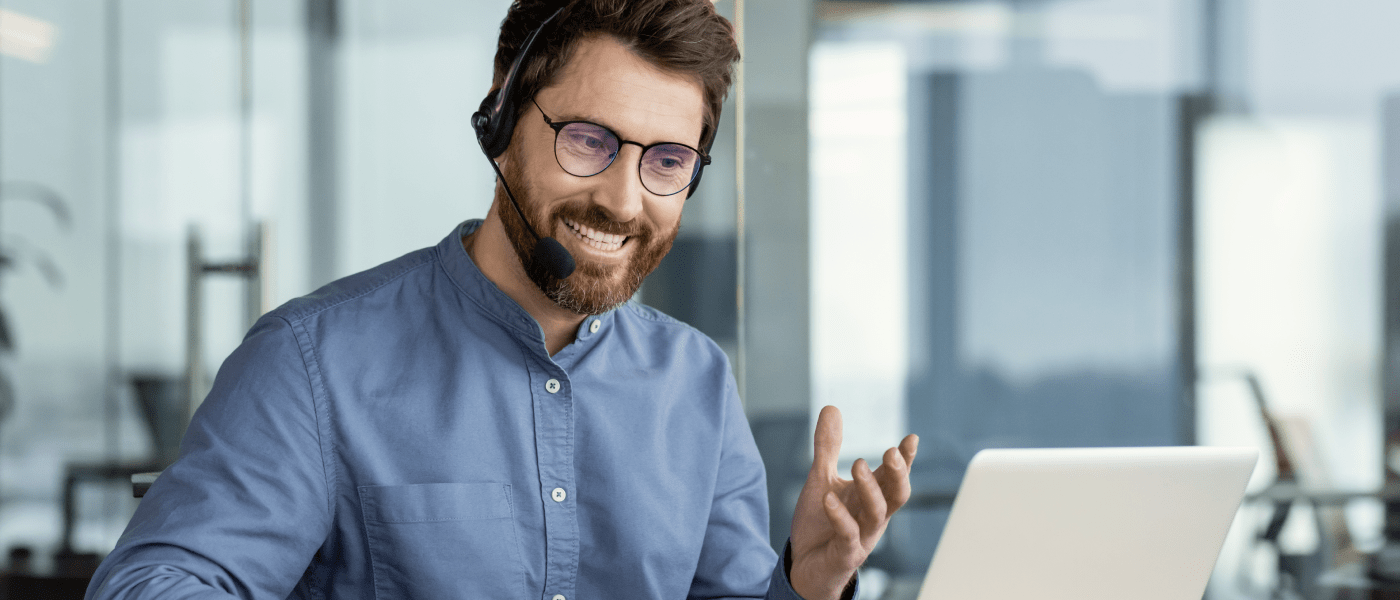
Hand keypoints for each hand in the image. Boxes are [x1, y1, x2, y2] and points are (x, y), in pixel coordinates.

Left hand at [788, 406, 917, 599]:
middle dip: (898, 474)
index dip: (905, 460)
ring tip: (857, 463)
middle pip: (897, 495)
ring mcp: (862, 537)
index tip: (911, 438)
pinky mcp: (845, 554)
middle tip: (891, 451)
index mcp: (871, 498)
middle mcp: (873, 517)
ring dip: (870, 488)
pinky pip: (848, 535)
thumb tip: (832, 408)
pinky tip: (828, 499)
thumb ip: (828, 448)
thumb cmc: (820, 524)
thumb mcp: (822, 480)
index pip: (894, 476)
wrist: (804, 566)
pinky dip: (840, 517)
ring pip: (877, 513)